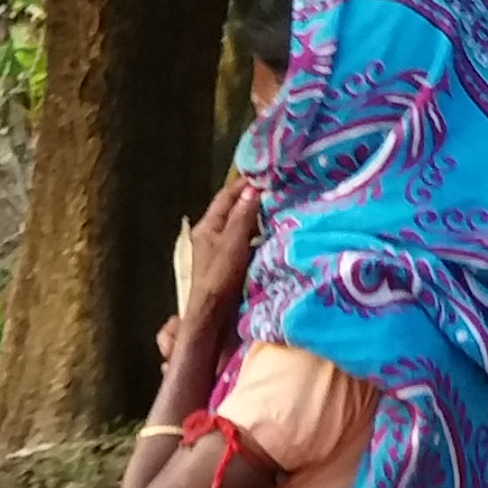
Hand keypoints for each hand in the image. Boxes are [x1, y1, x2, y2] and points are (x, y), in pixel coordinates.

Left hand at [184, 173, 262, 332]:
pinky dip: (258, 234)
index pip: (226, 197)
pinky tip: (273, 234)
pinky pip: (245, 241)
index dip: (244, 184)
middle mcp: (210, 235)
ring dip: (257, 216)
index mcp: (207, 226)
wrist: (212, 313)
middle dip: (253, 198)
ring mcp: (218, 249)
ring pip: (240, 225)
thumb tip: (252, 189)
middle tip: (278, 188)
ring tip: (280, 207)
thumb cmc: (220, 276)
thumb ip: (242, 216)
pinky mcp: (228, 262)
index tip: (267, 173)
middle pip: (233, 210)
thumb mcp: (233, 242)